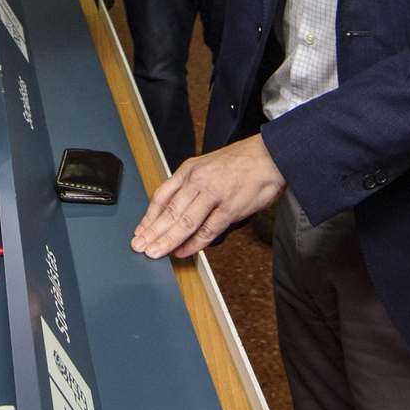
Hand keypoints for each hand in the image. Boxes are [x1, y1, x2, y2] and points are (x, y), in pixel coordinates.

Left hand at [130, 135, 285, 259]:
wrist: (270, 156)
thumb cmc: (241, 161)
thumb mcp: (207, 165)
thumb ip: (191, 185)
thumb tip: (176, 209)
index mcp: (189, 170)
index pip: (161, 196)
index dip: (149, 217)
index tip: (140, 231)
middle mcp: (198, 181)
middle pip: (169, 212)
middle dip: (152, 232)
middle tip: (140, 247)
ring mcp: (213, 195)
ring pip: (184, 222)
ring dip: (168, 240)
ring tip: (155, 253)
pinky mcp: (229, 208)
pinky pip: (207, 230)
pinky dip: (193, 244)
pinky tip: (183, 251)